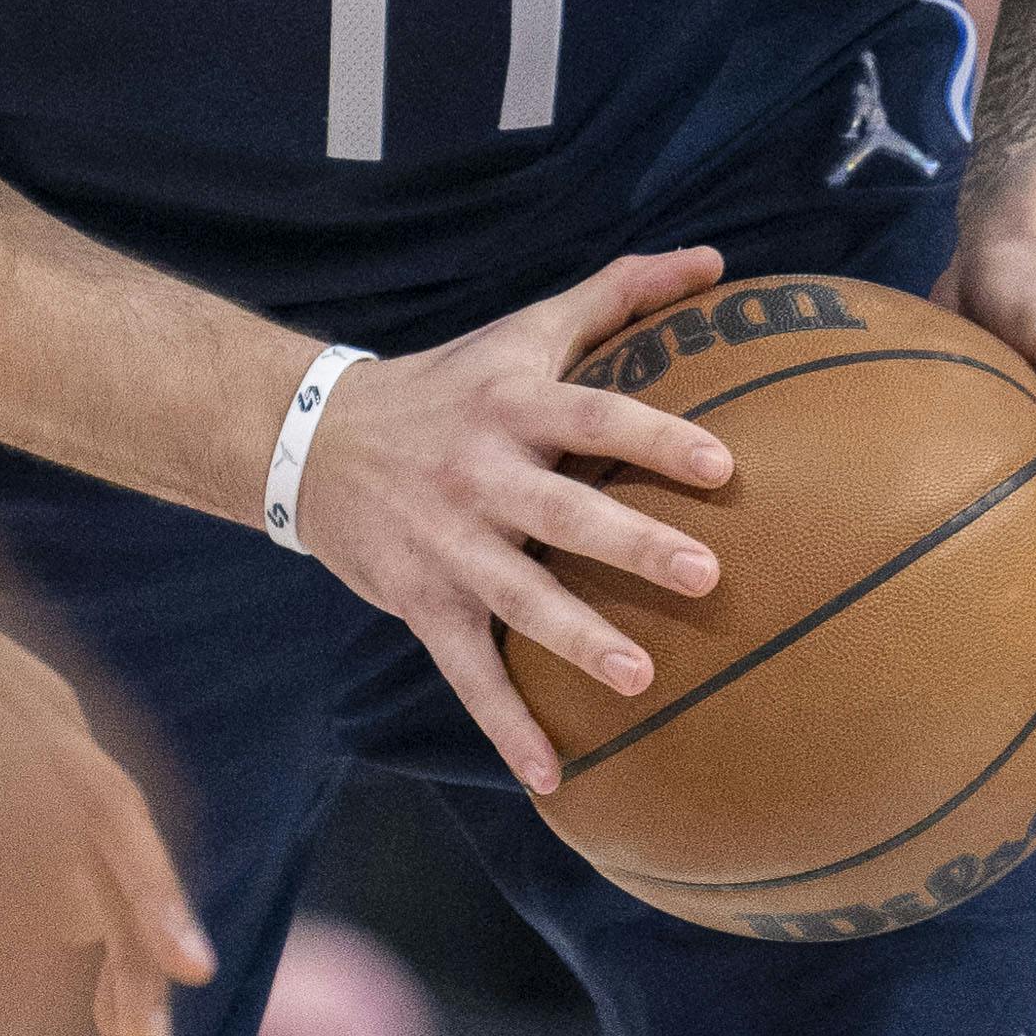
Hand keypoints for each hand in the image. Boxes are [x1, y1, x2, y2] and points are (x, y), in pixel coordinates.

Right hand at [288, 247, 732, 792]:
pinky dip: (506, 725)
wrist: (314, 440)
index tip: (721, 464)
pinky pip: (467, 671)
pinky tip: (554, 776)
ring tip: (640, 678)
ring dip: (576, 640)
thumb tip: (715, 259)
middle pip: (563, 511)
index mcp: (513, 406)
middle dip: (631, 544)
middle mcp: (479, 474)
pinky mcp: (422, 601)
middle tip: (706, 575)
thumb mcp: (525, 331)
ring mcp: (448, 545)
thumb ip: (620, 294)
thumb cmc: (451, 383)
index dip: (654, 438)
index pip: (594, 416)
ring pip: (517, 597)